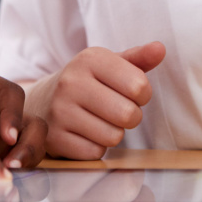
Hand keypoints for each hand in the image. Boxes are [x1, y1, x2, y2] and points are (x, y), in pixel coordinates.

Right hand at [27, 42, 165, 159]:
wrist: (41, 101)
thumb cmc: (87, 82)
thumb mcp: (109, 65)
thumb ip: (138, 59)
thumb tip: (160, 49)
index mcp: (89, 59)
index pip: (139, 85)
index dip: (142, 94)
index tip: (129, 93)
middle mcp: (71, 82)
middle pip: (129, 114)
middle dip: (131, 116)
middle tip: (117, 110)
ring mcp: (60, 111)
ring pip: (113, 136)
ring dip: (113, 133)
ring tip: (99, 121)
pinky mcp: (55, 138)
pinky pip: (95, 152)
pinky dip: (96, 147)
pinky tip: (85, 134)